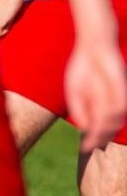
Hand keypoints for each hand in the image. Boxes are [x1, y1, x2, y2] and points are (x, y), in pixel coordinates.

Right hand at [65, 32, 126, 152]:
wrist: (93, 46)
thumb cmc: (83, 67)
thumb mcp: (75, 91)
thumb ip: (78, 109)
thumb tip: (84, 128)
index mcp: (99, 105)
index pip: (99, 126)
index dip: (93, 138)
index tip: (85, 149)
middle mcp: (111, 103)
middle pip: (108, 126)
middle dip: (99, 138)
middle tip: (90, 148)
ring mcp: (117, 96)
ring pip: (113, 119)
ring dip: (104, 130)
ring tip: (95, 138)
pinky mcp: (121, 89)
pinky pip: (118, 106)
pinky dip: (110, 117)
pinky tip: (100, 123)